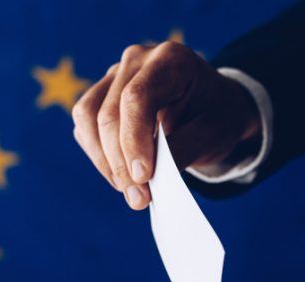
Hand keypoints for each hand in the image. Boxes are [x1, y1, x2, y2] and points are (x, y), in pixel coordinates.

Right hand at [72, 41, 260, 209]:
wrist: (214, 106)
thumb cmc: (217, 116)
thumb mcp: (214, 134)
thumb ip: (182, 150)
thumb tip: (144, 177)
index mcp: (170, 59)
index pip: (137, 98)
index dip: (134, 140)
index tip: (143, 177)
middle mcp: (136, 60)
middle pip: (109, 112)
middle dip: (120, 162)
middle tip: (139, 199)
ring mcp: (115, 75)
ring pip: (88, 118)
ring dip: (105, 161)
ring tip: (131, 192)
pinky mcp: (102, 95)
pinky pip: (86, 127)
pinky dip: (100, 156)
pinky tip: (123, 177)